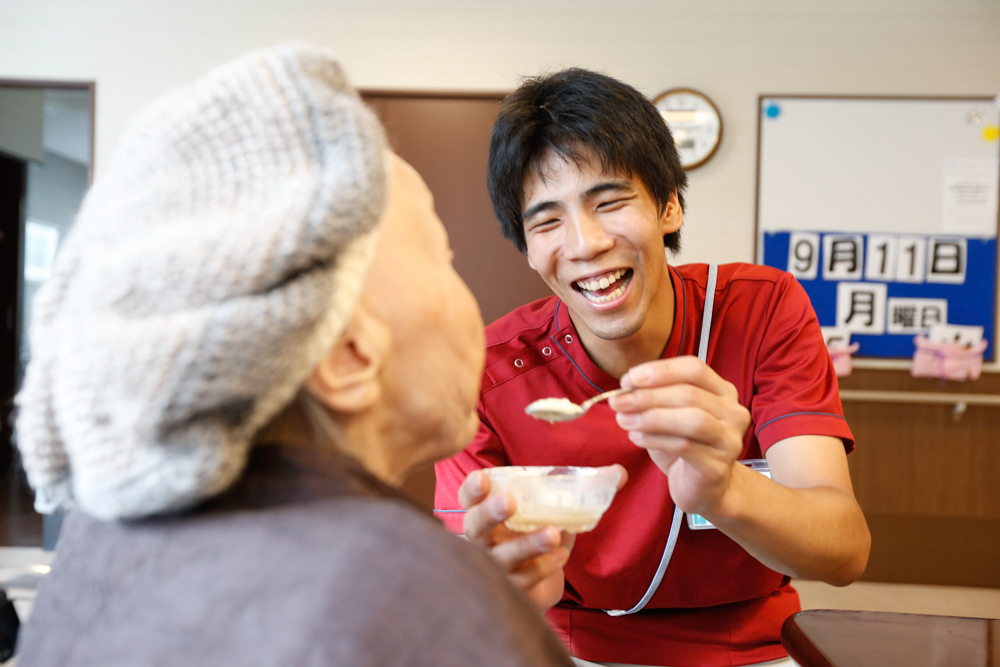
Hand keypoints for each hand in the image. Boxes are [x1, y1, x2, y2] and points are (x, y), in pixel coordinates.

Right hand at [458, 465, 627, 610]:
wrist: (540, 584)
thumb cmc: (539, 537)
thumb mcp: (555, 511)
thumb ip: (582, 489)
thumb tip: (620, 473)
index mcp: (489, 514)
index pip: (469, 499)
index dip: (472, 489)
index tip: (483, 478)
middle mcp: (485, 542)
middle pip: (475, 527)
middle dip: (490, 512)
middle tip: (510, 502)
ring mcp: (495, 569)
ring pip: (501, 558)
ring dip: (526, 544)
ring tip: (552, 533)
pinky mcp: (512, 592)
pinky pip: (523, 580)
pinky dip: (542, 567)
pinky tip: (561, 556)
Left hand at [609, 356, 749, 515]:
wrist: (703, 488)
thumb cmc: (684, 445)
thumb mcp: (670, 414)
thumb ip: (655, 397)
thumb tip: (626, 387)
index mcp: (722, 391)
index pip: (694, 368)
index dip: (660, 370)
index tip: (628, 379)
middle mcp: (733, 412)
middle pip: (689, 394)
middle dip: (647, 396)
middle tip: (617, 401)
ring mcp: (729, 440)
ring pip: (691, 420)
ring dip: (651, 417)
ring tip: (623, 420)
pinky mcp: (718, 466)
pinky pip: (684, 446)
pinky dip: (654, 439)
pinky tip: (635, 437)